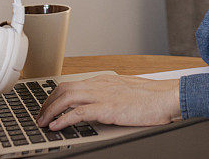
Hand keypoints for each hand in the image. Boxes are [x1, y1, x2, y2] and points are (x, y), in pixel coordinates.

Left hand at [36, 75, 179, 130]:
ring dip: (50, 111)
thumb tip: (100, 107)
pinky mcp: (108, 108)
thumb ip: (111, 96)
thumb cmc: (153, 97)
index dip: (56, 96)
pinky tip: (57, 127)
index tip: (49, 107)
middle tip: (40, 117)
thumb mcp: (127, 92)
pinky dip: (64, 119)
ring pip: (66, 98)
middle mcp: (101, 84)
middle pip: (64, 88)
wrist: (168, 97)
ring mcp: (104, 95)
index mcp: (105, 81)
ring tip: (43, 123)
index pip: (73, 84)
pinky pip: (78, 112)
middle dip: (47, 103)